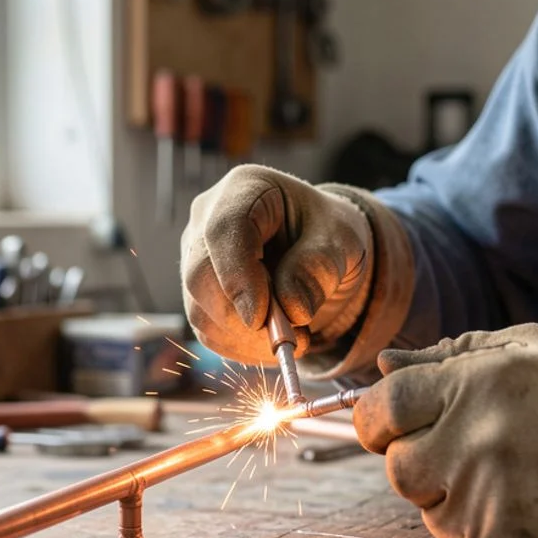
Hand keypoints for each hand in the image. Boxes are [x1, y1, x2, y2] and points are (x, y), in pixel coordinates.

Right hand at [181, 165, 374, 364]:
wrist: (317, 248)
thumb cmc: (327, 233)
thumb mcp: (341, 240)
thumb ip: (319, 267)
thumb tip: (292, 308)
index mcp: (245, 189)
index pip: (223, 230)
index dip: (237, 277)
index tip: (260, 318)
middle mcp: (207, 219)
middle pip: (200, 275)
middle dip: (243, 317)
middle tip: (292, 337)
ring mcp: (196, 257)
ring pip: (200, 310)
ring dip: (246, 339)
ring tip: (296, 335)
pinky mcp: (198, 293)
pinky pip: (207, 332)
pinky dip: (241, 348)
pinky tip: (273, 341)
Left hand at [353, 324, 537, 537]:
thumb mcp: (522, 347)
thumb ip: (446, 356)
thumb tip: (382, 367)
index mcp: (471, 387)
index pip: (381, 410)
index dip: (380, 418)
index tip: (397, 423)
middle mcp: (474, 445)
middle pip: (398, 468)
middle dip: (422, 461)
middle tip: (473, 451)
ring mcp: (489, 503)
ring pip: (430, 513)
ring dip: (455, 500)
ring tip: (512, 478)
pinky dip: (482, 537)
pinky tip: (523, 509)